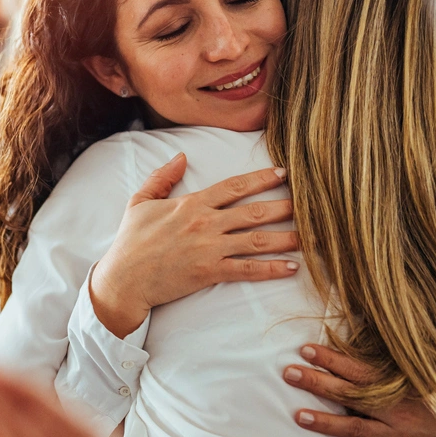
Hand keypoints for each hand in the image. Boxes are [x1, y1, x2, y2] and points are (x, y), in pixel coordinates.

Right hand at [91, 153, 298, 336]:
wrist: (123, 279)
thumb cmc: (130, 242)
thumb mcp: (140, 202)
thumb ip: (162, 178)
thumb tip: (181, 156)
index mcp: (191, 204)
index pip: (234, 187)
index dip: (260, 179)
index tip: (283, 174)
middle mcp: (205, 223)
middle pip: (254, 211)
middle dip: (285, 206)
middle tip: (311, 204)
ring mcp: (209, 248)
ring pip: (257, 240)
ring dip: (287, 237)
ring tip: (312, 236)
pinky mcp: (209, 272)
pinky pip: (247, 270)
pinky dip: (271, 269)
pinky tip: (292, 267)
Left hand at [284, 344, 435, 436]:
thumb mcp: (429, 370)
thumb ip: (400, 358)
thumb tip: (374, 327)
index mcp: (400, 384)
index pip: (358, 369)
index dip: (331, 359)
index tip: (306, 349)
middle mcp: (396, 409)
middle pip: (349, 395)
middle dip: (318, 383)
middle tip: (289, 373)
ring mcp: (397, 435)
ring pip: (355, 428)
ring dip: (325, 422)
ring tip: (298, 415)